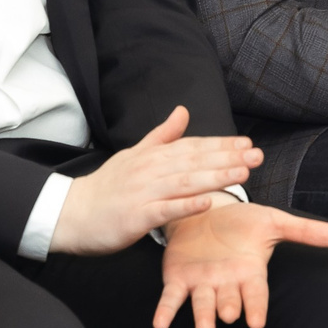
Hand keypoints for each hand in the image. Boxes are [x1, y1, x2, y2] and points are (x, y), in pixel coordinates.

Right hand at [52, 106, 258, 255]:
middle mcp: (150, 171)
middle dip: (228, 158)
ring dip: (215, 177)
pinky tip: (208, 204)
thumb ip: (161, 135)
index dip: (221, 145)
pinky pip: (165, 211)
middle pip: (195, 162)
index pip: (193, 147)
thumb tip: (182, 111)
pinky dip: (186, 207)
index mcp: (152, 156)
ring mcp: (143, 193)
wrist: (70, 213)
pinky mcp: (136, 217)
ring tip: (242, 173)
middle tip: (257, 156)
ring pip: (185, 183)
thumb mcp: (134, 155)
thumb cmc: (107, 187)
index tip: (248, 144)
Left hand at [153, 201, 327, 327]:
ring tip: (204, 327)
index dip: (256, 307)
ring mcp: (201, 284)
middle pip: (228, 300)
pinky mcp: (177, 280)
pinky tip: (160, 324)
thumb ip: (304, 231)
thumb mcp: (273, 222)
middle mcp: (226, 283)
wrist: (205, 212)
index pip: (255, 293)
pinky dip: (166, 312)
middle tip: (228, 316)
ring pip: (202, 303)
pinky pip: (171, 299)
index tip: (257, 323)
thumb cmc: (242, 223)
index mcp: (249, 272)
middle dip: (228, 308)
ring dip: (202, 316)